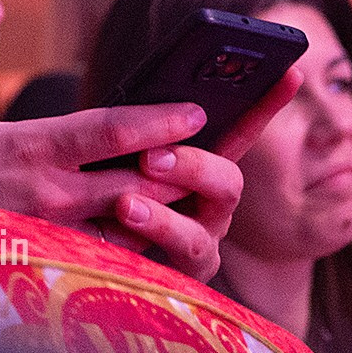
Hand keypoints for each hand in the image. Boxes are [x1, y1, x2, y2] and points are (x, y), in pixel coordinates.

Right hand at [0, 103, 243, 280]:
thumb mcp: (9, 132)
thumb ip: (69, 134)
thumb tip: (135, 128)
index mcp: (34, 145)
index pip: (108, 130)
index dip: (158, 121)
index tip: (196, 109)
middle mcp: (48, 192)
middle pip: (136, 182)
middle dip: (185, 168)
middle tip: (215, 151)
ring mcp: (54, 233)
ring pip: (133, 222)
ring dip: (172, 207)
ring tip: (199, 190)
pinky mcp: (56, 261)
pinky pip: (113, 253)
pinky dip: (144, 240)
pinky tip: (169, 234)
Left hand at [102, 68, 301, 277]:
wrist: (62, 234)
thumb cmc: (92, 176)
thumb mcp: (114, 145)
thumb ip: (138, 127)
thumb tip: (172, 109)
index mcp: (199, 163)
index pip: (238, 131)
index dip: (266, 104)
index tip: (290, 73)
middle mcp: (208, 204)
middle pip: (227, 184)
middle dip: (195, 168)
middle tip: (151, 157)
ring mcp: (196, 243)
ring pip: (198, 235)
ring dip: (163, 218)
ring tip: (126, 204)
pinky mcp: (173, 279)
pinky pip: (169, 271)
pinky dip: (147, 249)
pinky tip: (120, 231)